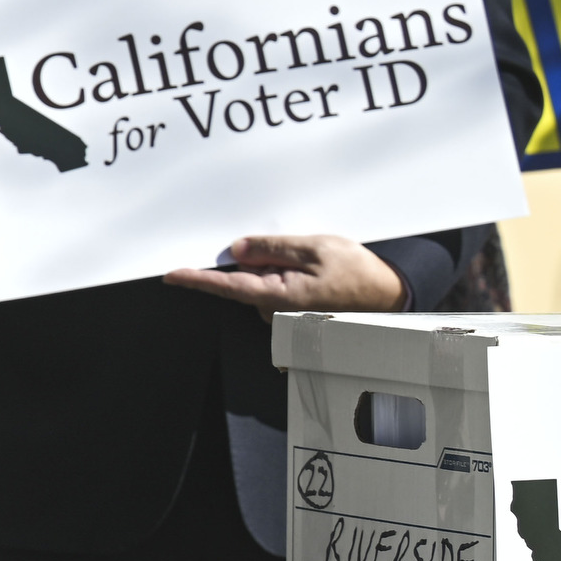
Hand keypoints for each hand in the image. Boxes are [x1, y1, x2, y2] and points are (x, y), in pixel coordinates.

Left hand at [164, 233, 409, 312]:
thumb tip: (237, 250)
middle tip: (290, 247)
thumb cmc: (358, 273)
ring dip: (272, 265)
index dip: (196, 279)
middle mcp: (275, 310)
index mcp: (278, 296)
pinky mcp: (291, 310)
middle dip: (255, 259)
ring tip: (309, 258)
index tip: (171, 274)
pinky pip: (274, 286)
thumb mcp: (315, 248)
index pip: (227, 286)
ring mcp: (283, 313)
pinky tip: (308, 266)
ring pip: (260, 281)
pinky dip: (281, 273)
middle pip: (245, 278)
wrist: (390, 293)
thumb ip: (272, 248)